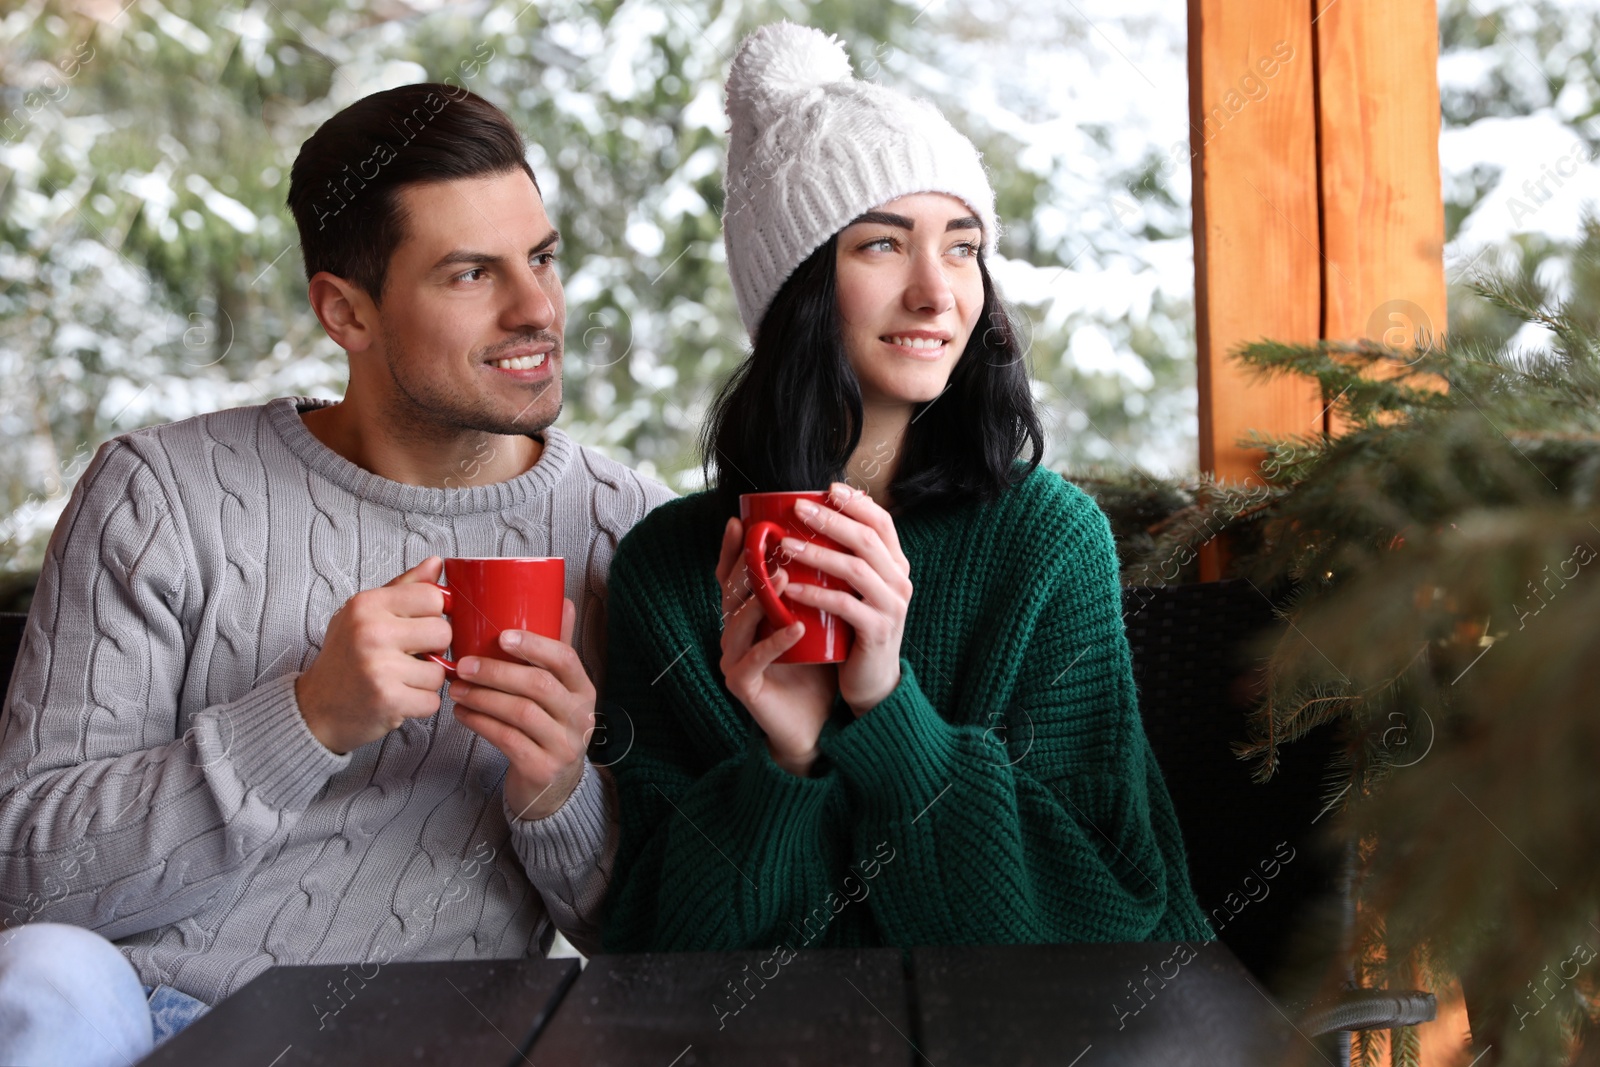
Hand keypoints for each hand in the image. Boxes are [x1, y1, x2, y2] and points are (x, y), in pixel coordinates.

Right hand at [295, 556, 452, 754]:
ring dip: (426, 680)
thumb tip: (436, 562)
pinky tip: (399, 698)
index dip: (433, 614)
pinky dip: (420, 704)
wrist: (315, 706)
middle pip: (443, 632)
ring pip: (441, 671)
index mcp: (367, 604)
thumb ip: (404, 588)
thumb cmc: (345, 656)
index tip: (417, 626)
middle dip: (434, 649)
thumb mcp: (366, 613)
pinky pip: (432, 700)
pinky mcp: (388, 699)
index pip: (433, 596)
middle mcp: (371, 632)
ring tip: (400, 679)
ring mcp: (379, 667)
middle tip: (410, 656)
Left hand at [448, 598, 596, 821]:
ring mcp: (564, 744)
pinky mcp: (543, 768)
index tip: (502, 636)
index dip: (534, 645)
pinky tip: (462, 714)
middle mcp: (581, 716)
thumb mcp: (560, 689)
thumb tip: (562, 600)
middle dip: (496, 672)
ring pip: (521, 713)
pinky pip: (507, 740)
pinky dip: (481, 724)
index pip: (565, 659)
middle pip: (538, 685)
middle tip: (463, 664)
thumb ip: (557, 648)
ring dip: (482, 697)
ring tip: (456, 688)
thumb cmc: (549, 725)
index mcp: (584, 689)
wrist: (553, 785)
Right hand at [716, 516, 836, 775]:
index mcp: (747, 615)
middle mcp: (733, 633)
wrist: (814, 722)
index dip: (734, 550)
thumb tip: (834, 540)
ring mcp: (733, 658)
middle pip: (730, 592)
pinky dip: (775, 641)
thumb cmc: (814, 668)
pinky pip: (755, 658)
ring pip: (736, 622)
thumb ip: (812, 587)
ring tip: (781, 574)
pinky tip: (797, 626)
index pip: (734, 577)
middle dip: (745, 564)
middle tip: (764, 540)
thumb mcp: (814, 620)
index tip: (742, 521)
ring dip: (758, 596)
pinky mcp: (742, 683)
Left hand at [780, 483, 910, 714]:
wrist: (872, 682)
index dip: (856, 502)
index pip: (882, 522)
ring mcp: (892, 606)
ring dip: (817, 554)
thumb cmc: (856, 629)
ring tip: (785, 545)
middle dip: (831, 520)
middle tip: (797, 508)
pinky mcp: (877, 631)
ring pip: (855, 569)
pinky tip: (789, 588)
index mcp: (896, 565)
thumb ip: (846, 558)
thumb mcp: (856, 589)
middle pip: (866, 540)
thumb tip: (813, 517)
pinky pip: (844, 605)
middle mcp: (900, 581)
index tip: (828, 488)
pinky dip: (814, 594)